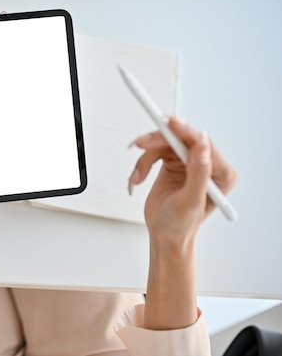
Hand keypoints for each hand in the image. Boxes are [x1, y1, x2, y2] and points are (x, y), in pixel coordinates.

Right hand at [128, 117, 236, 247]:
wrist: (164, 235)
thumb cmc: (180, 225)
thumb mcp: (190, 201)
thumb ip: (198, 173)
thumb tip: (202, 146)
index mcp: (221, 173)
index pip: (201, 143)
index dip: (183, 131)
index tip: (166, 123)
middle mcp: (206, 165)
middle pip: (180, 139)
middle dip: (157, 142)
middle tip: (140, 144)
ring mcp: (189, 163)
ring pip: (164, 144)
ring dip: (145, 159)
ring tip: (137, 176)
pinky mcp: (173, 163)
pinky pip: (155, 152)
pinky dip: (142, 163)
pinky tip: (137, 178)